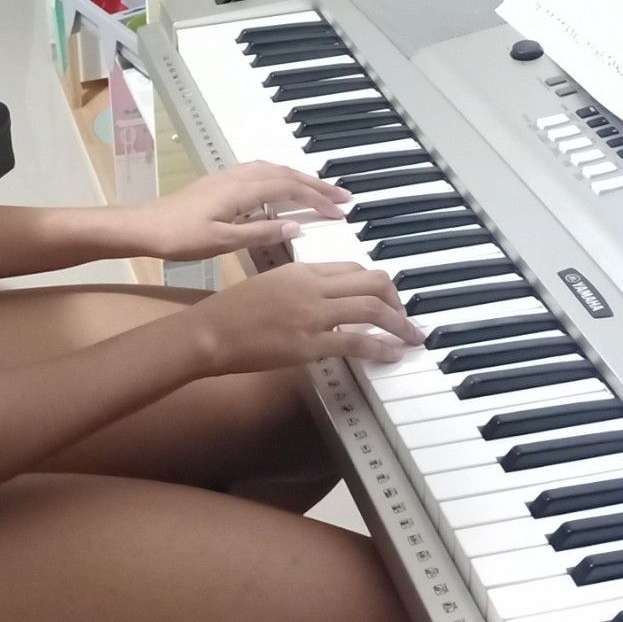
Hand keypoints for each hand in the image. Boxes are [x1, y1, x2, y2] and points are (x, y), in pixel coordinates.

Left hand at [126, 161, 350, 261]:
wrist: (143, 227)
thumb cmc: (180, 238)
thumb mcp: (222, 242)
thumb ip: (260, 233)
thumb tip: (296, 228)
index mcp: (241, 190)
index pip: (289, 189)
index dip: (317, 198)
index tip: (341, 210)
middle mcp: (237, 177)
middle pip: (285, 174)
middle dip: (316, 184)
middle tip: (344, 197)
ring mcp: (227, 177)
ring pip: (272, 170)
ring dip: (299, 179)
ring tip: (320, 191)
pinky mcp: (219, 182)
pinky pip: (260, 172)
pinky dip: (281, 177)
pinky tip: (282, 189)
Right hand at [194, 261, 421, 376]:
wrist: (211, 331)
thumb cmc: (232, 311)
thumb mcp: (269, 285)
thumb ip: (299, 287)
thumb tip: (323, 299)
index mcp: (301, 270)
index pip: (352, 268)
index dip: (377, 284)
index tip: (387, 299)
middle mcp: (312, 286)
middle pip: (371, 281)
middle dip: (397, 299)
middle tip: (405, 318)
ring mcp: (312, 314)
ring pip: (371, 308)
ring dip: (399, 323)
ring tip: (411, 336)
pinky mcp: (309, 342)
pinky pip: (356, 341)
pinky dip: (381, 347)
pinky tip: (392, 354)